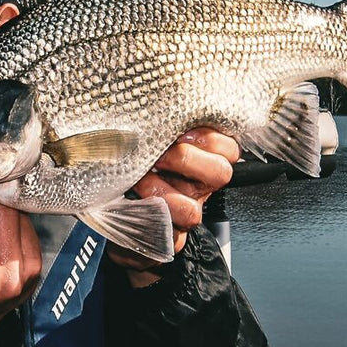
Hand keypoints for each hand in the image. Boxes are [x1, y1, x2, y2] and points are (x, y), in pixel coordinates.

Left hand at [107, 127, 238, 285]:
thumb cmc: (136, 171)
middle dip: (185, 159)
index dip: (208, 138)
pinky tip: (130, 207)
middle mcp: (199, 189)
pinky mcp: (168, 241)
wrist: (118, 216)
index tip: (180, 133)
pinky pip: (167, 238)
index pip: (228, 148)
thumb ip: (160, 128)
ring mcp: (187, 216)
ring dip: (160, 192)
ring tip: (138, 182)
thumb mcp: (150, 143)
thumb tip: (149, 104)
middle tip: (158, 156)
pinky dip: (145, 221)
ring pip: (190, 209)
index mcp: (202, 162)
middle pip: (219, 173)